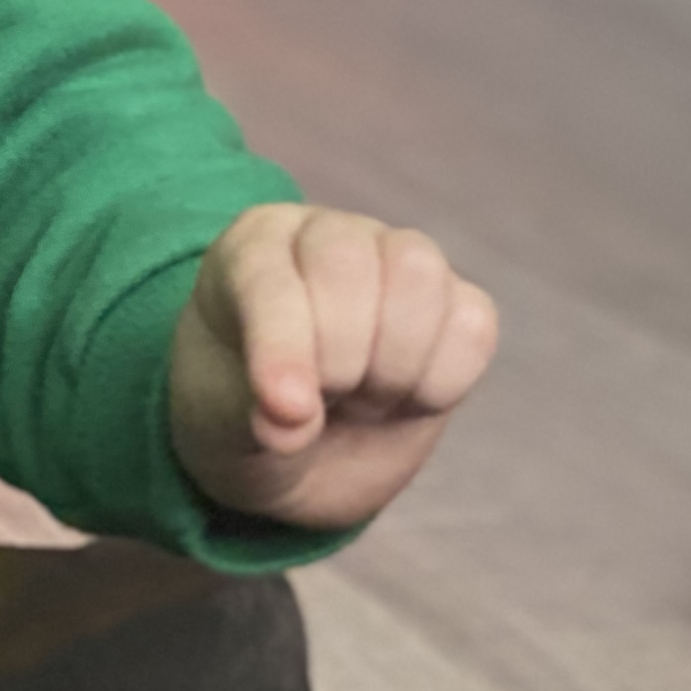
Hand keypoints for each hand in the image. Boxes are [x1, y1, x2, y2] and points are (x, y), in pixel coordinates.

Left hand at [167, 204, 498, 533]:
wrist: (300, 455)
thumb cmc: (244, 418)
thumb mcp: (219, 423)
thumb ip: (248, 414)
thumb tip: (293, 418)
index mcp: (253, 248)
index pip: (271, 278)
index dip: (283, 346)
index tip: (287, 413)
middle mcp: (327, 236)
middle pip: (347, 263)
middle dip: (338, 359)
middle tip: (321, 402)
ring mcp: (397, 261)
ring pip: (417, 276)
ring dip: (393, 366)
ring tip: (361, 399)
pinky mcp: (456, 303)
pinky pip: (472, 325)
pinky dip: (442, 381)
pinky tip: (405, 399)